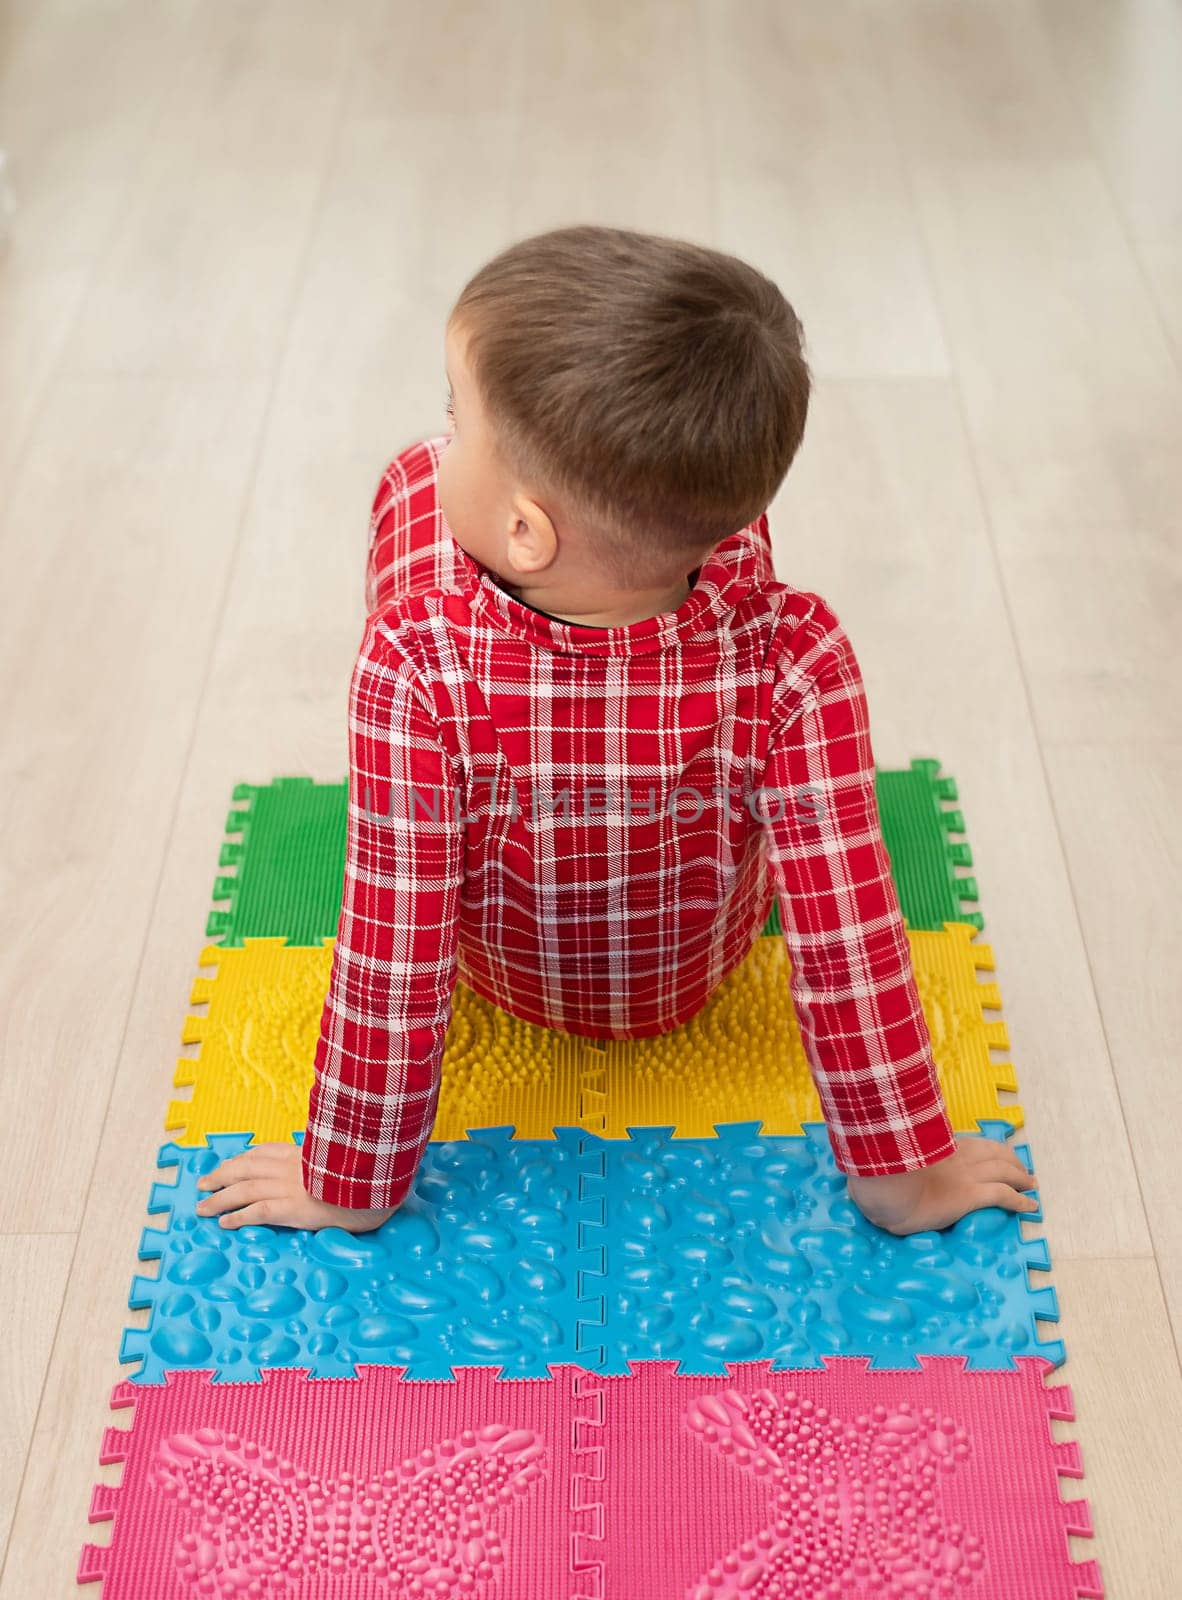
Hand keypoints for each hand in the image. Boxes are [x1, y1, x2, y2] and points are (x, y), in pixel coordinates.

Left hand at [194, 1142, 397, 1233]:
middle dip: (220, 1175)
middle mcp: (292, 1166)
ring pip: (243, 1188)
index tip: (229, 1163)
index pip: (264, 1151)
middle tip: (202, 1184)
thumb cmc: (369, 1173)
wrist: (380, 1183)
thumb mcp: (347, 1157)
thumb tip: (323, 1165)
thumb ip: (328, 1159)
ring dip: (219, 1197)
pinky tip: (224, 1223)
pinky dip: (237, 1216)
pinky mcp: (293, 1208)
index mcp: (304, 1151)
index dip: (242, 1158)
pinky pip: (257, 1211)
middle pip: (245, 1167)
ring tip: (202, 1207)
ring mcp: (291, 1186)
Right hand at [845, 1135, 1037, 1235]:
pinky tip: (1030, 1206)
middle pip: (996, 1155)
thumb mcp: (890, 1157)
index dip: (994, 1149)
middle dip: (1013, 1162)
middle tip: (1024, 1170)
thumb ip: (897, 1157)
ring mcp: (966, 1176)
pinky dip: (1020, 1201)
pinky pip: (1003, 1196)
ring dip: (1021, 1178)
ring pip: (1004, 1172)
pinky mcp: (970, 1196)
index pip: (976, 1144)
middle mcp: (958, 1157)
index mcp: (939, 1145)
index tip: (1002, 1154)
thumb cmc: (878, 1173)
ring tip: (1031, 1185)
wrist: (883, 1186)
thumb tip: (887, 1161)